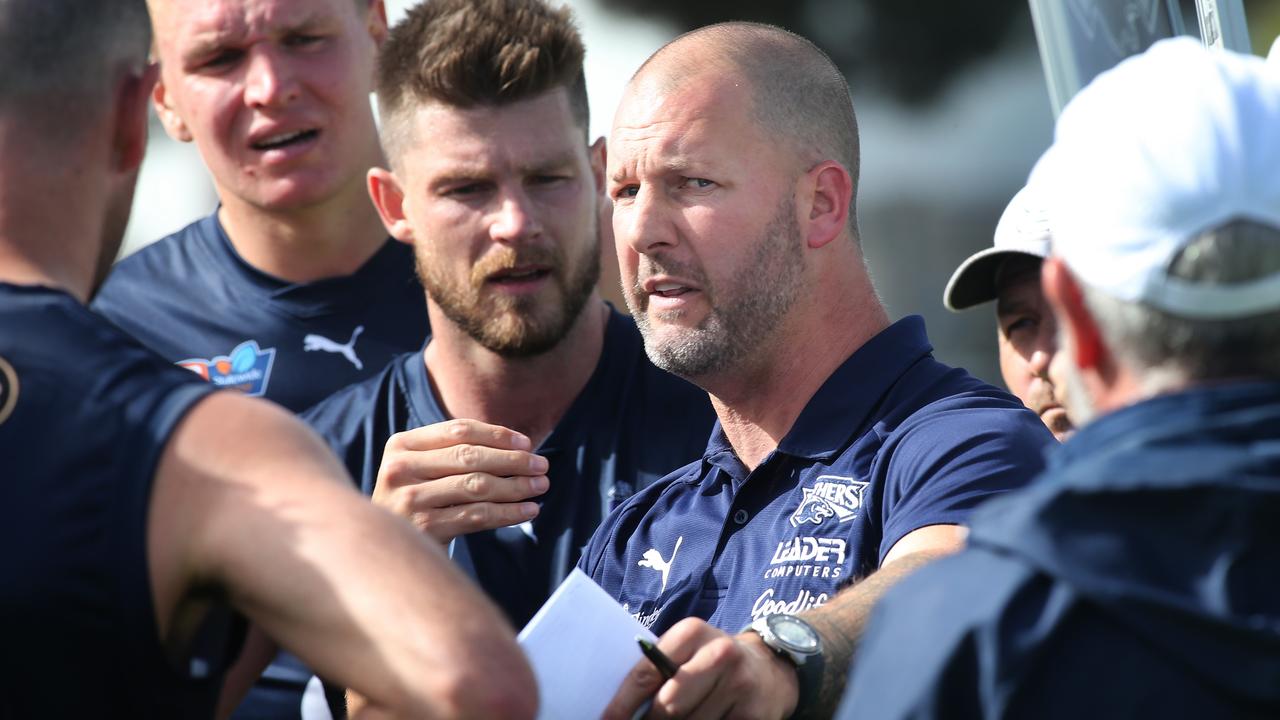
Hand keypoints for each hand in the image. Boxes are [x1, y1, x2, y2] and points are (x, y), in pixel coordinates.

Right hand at [371, 419, 548, 542]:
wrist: (383, 546)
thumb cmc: (415, 500)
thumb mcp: (422, 468)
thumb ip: (455, 451)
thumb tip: (520, 446)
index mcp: (401, 444)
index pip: (459, 430)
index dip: (497, 435)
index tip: (527, 444)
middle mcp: (400, 468)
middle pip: (470, 456)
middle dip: (513, 460)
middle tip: (542, 466)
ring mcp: (409, 499)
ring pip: (477, 486)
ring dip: (516, 486)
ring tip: (540, 486)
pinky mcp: (423, 529)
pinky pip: (476, 516)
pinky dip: (508, 513)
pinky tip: (528, 510)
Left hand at [603, 618, 798, 719]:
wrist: (772, 668)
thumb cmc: (713, 662)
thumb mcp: (689, 651)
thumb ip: (659, 669)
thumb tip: (623, 710)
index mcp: (693, 632)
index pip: (647, 672)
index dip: (623, 704)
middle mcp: (719, 654)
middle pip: (668, 704)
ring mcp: (739, 685)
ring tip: (681, 719)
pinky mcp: (754, 714)